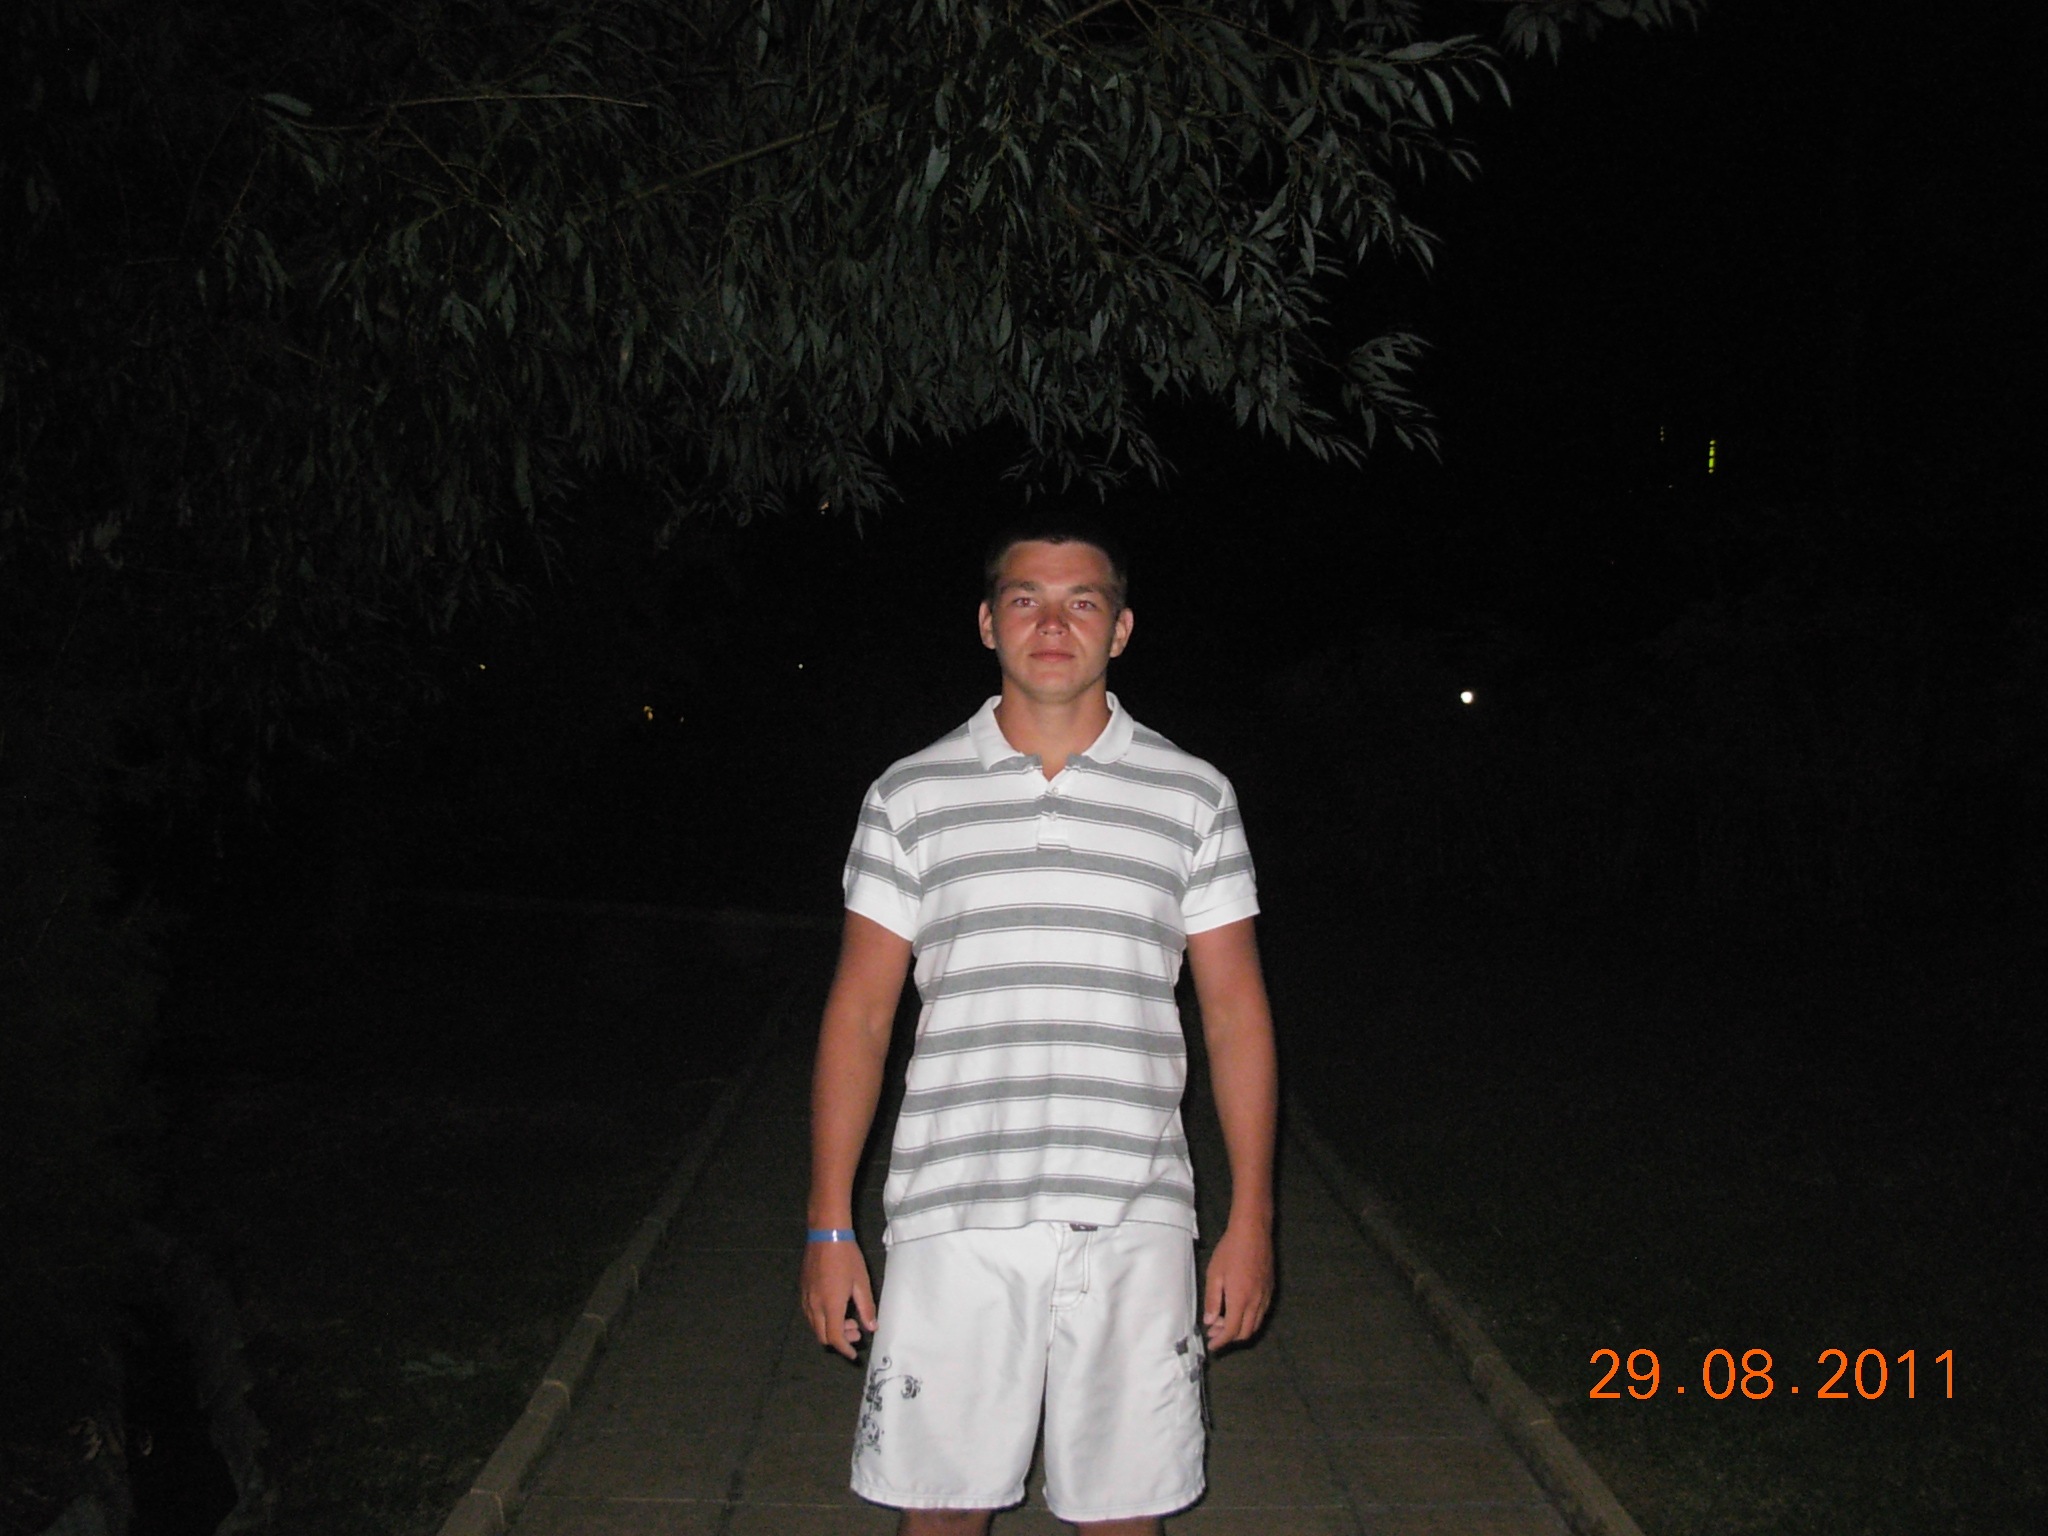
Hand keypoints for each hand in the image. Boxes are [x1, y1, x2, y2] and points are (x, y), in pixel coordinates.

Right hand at [801, 1238, 875, 1359]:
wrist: (826, 1234)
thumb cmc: (847, 1256)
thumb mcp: (861, 1282)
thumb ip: (866, 1307)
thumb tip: (871, 1327)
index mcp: (830, 1305)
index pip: (835, 1338)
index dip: (845, 1349)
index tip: (854, 1354)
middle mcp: (814, 1305)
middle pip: (822, 1336)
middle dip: (839, 1340)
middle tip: (856, 1332)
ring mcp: (806, 1297)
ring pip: (815, 1326)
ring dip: (830, 1329)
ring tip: (848, 1318)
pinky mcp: (802, 1290)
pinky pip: (810, 1314)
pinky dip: (822, 1319)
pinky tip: (835, 1308)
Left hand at [1202, 1222, 1272, 1350]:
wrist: (1253, 1232)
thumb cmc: (1230, 1250)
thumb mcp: (1214, 1274)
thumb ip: (1212, 1300)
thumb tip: (1210, 1321)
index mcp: (1240, 1299)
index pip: (1231, 1331)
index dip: (1221, 1342)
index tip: (1212, 1346)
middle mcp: (1256, 1302)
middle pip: (1245, 1332)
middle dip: (1229, 1338)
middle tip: (1214, 1332)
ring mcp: (1266, 1296)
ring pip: (1255, 1324)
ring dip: (1240, 1329)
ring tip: (1224, 1321)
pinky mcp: (1270, 1289)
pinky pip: (1261, 1313)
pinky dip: (1249, 1319)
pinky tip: (1238, 1310)